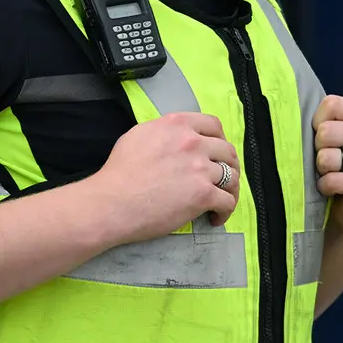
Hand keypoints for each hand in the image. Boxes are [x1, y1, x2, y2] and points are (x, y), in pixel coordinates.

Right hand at [91, 112, 239, 244]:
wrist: (111, 202)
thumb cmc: (118, 172)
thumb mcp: (138, 135)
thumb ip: (164, 133)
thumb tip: (175, 138)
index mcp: (177, 125)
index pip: (213, 124)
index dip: (220, 139)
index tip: (217, 152)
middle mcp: (193, 142)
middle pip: (227, 151)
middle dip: (229, 165)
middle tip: (222, 180)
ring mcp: (200, 168)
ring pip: (231, 176)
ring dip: (229, 189)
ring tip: (220, 200)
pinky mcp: (203, 194)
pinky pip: (228, 201)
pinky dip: (225, 211)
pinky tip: (214, 217)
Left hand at [313, 95, 342, 235]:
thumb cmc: (337, 168)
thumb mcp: (333, 139)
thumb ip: (323, 123)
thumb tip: (290, 113)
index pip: (331, 104)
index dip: (317, 122)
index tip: (322, 138)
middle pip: (326, 131)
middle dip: (317, 150)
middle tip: (326, 161)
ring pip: (326, 157)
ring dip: (321, 170)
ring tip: (330, 175)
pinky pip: (332, 181)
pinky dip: (325, 188)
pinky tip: (334, 190)